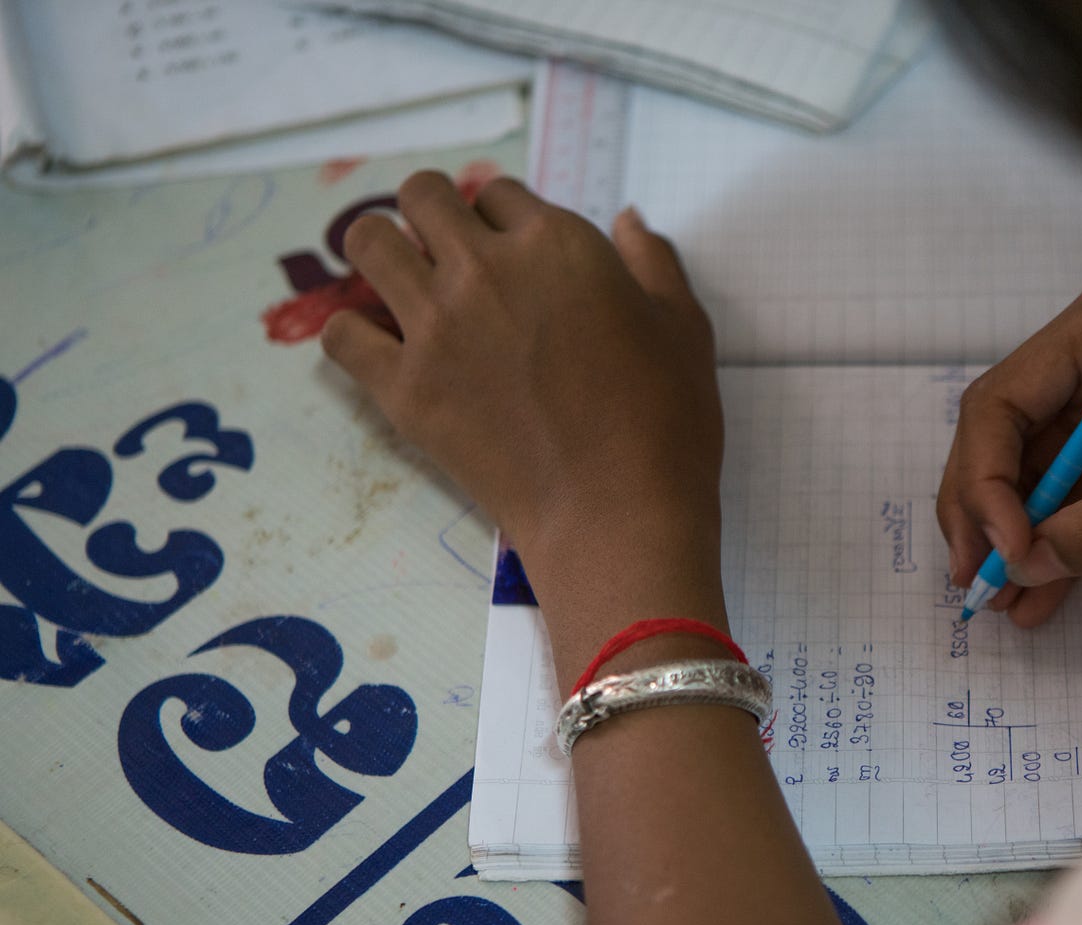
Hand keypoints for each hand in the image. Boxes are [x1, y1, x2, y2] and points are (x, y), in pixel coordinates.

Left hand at [321, 172, 725, 680]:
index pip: (499, 193)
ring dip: (384, 252)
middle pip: (422, 196)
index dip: (505, 219)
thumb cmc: (666, 423)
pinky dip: (354, 332)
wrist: (618, 514)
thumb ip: (653, 264)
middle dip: (434, 215)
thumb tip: (627, 219)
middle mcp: (484, 269)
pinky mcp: (402, 388)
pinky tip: (383, 347)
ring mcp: (435, 327)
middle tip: (450, 255)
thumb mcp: (682, 328)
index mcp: (556, 244)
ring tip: (405, 284)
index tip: (514, 254)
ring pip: (368, 242)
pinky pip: (340, 333)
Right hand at [938, 273, 1081, 627]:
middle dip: (986, 514)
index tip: (1002, 547)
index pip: (1002, 402)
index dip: (986, 479)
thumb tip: (1029, 565)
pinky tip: (1038, 596)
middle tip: (976, 583)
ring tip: (1000, 602)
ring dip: (1015, 540)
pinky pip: (1071, 497)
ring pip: (1029, 475)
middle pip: (1002, 438)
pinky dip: (1055, 545)